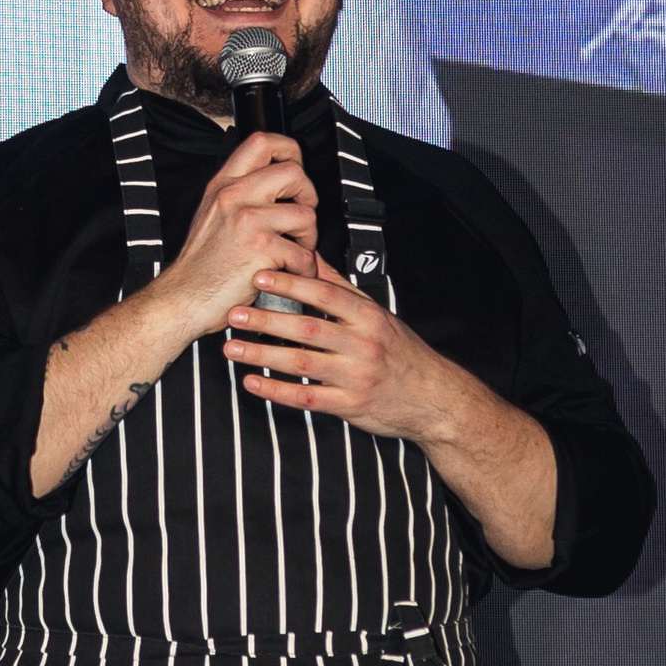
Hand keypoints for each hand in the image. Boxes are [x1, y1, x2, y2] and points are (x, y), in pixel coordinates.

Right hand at [154, 127, 319, 341]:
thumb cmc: (200, 265)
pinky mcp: (262, 248)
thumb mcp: (212, 214)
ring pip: (306, 214)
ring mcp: (248, 220)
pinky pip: (303, 253)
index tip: (295, 171)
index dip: (289, 151)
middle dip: (308, 195)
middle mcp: (234, 196)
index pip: (262, 142)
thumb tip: (277, 185)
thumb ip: (239, 194)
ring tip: (294, 251)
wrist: (182, 299)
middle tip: (299, 216)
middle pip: (293, 171)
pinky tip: (288, 273)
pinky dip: (303, 269)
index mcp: (223, 185)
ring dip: (308, 238)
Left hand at [222, 250, 456, 440]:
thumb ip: (341, 288)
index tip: (260, 277)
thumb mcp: (377, 314)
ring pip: (303, 363)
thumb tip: (311, 259)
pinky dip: (276, 391)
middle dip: (268, 320)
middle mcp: (362, 344)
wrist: (433, 398)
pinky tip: (252, 382)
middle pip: (308, 328)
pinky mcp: (350, 406)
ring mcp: (356, 377)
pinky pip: (307, 398)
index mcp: (368, 317)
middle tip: (235, 313)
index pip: (325, 294)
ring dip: (264, 354)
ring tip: (233, 347)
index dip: (292, 284)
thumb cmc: (401, 353)